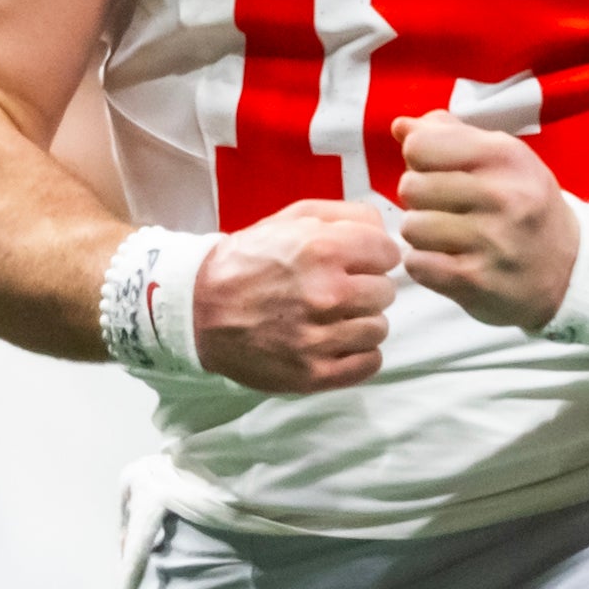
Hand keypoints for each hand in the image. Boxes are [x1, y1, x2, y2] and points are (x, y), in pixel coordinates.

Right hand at [193, 196, 400, 392]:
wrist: (200, 309)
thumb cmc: (250, 260)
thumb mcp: (293, 217)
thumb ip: (347, 215)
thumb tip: (386, 231)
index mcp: (322, 249)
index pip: (388, 254)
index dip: (372, 256)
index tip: (354, 262)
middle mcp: (327, 293)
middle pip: (386, 292)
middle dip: (365, 288)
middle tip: (335, 290)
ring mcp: (320, 338)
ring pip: (379, 328)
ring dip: (360, 321)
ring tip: (330, 317)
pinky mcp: (313, 374)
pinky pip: (370, 362)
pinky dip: (358, 353)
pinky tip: (334, 341)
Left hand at [394, 111, 577, 329]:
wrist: (569, 269)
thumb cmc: (524, 204)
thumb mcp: (502, 158)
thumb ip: (449, 135)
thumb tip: (400, 126)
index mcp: (505, 156)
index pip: (420, 145)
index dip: (418, 158)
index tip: (437, 170)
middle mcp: (502, 196)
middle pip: (410, 187)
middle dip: (418, 198)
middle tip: (443, 207)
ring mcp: (491, 241)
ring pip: (411, 228)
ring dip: (422, 234)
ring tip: (447, 236)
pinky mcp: (477, 281)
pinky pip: (417, 264)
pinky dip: (425, 264)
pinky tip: (449, 260)